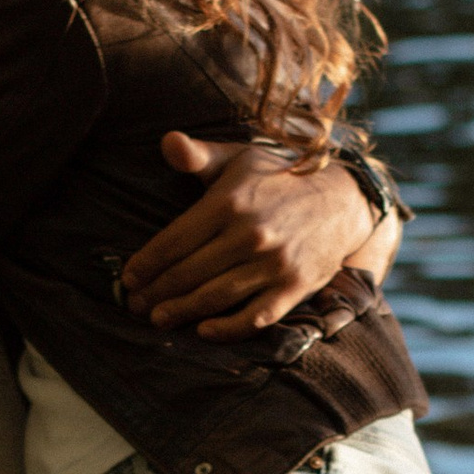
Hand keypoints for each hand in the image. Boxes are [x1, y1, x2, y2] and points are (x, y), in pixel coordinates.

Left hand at [120, 134, 390, 338]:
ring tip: (158, 318)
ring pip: (215, 296)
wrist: (345, 200)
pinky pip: (255, 316)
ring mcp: (274, 263)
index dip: (146, 263)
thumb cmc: (280, 177)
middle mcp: (250, 234)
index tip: (129, 278)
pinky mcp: (295, 287)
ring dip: (181, 311)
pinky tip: (204, 331)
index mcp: (230, 201)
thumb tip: (167, 142)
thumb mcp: (239, 158)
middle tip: (135, 305)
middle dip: (156, 292)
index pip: (174, 240)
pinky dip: (228, 328)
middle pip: (188, 272)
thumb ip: (199, 155)